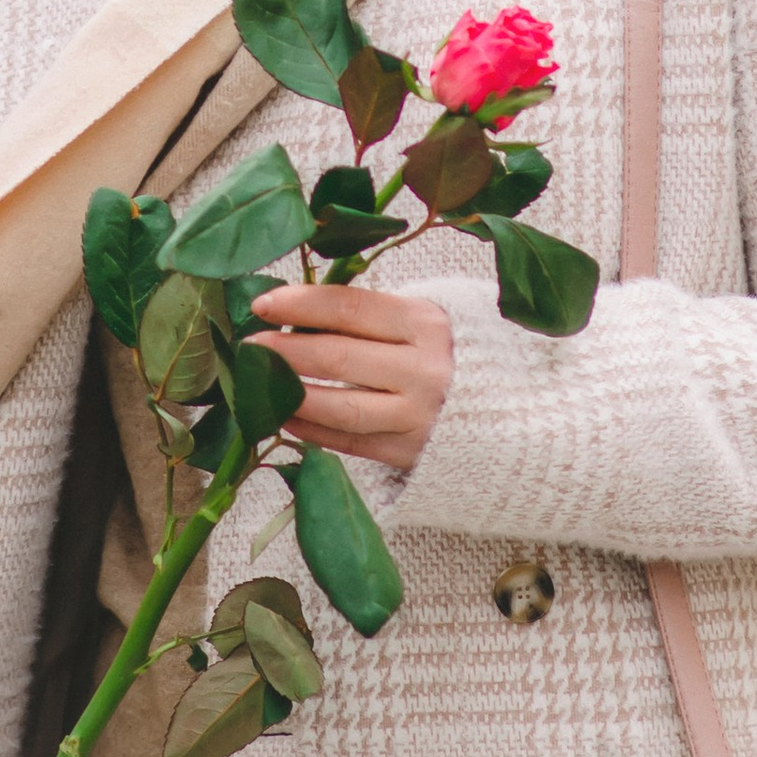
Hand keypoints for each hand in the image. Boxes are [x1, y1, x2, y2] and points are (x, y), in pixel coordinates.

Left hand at [246, 283, 451, 473]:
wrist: (507, 412)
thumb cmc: (446, 353)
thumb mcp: (420, 320)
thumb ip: (368, 314)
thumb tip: (295, 313)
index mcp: (425, 322)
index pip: (350, 307)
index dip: (301, 304)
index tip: (263, 303)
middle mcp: (425, 369)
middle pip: (339, 357)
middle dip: (285, 351)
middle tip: (249, 346)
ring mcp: (418, 415)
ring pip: (341, 407)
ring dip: (291, 395)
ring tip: (258, 385)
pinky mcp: (409, 452)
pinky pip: (349, 443)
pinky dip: (311, 430)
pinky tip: (285, 416)